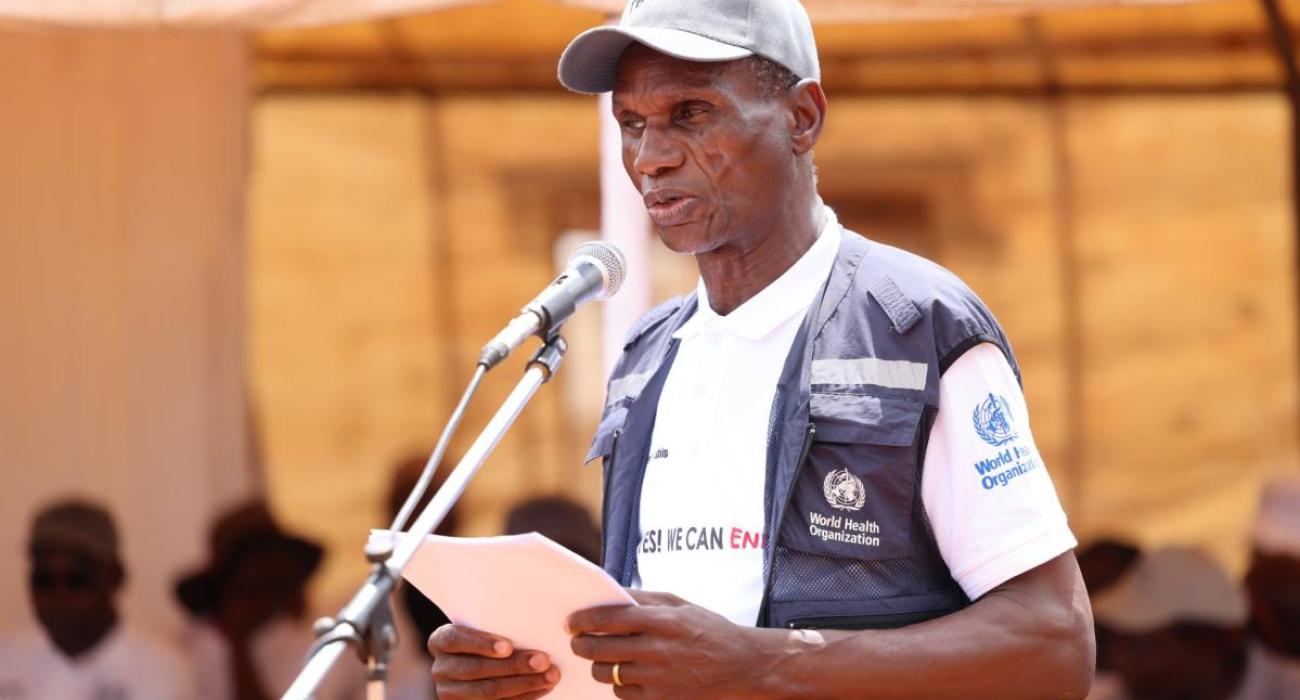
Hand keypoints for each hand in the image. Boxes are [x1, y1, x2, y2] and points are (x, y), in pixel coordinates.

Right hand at [428, 624, 560, 698]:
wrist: (473, 668)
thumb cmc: (486, 638)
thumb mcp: (483, 628)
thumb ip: (496, 624)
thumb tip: (533, 623)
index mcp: (440, 641)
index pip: (454, 639)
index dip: (480, 643)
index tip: (508, 646)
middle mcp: (440, 668)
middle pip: (475, 669)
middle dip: (513, 666)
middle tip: (542, 660)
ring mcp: (450, 693)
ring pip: (487, 691)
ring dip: (523, 683)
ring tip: (550, 676)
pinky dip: (524, 696)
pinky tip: (542, 687)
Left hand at [568, 590, 779, 698]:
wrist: (741, 665)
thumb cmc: (709, 630)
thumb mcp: (680, 604)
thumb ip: (645, 600)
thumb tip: (611, 595)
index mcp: (661, 621)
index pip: (608, 618)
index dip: (584, 620)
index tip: (572, 622)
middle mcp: (656, 649)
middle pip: (600, 649)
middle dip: (581, 645)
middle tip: (578, 642)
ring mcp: (657, 677)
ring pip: (606, 673)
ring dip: (598, 665)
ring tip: (602, 658)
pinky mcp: (659, 699)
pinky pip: (621, 692)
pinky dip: (618, 683)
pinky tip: (626, 674)